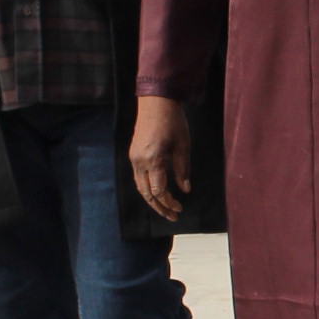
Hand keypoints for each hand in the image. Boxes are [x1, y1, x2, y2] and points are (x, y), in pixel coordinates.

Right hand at [130, 96, 190, 219]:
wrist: (155, 102)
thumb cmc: (173, 122)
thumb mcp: (183, 146)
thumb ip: (182, 170)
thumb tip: (185, 190)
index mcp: (153, 160)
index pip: (159, 190)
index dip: (169, 202)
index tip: (180, 208)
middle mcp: (139, 161)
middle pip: (147, 193)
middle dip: (160, 207)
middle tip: (173, 216)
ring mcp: (134, 158)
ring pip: (140, 187)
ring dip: (152, 200)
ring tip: (165, 209)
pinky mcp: (133, 154)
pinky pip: (138, 178)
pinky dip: (147, 189)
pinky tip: (157, 193)